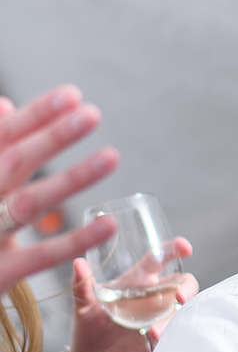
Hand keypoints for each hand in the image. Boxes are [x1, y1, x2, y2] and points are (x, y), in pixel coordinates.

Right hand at [0, 85, 118, 292]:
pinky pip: (39, 257)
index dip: (35, 116)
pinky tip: (109, 224)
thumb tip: (6, 105)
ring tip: (113, 156)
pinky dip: (74, 240)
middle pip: (13, 163)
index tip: (73, 94)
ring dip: (72, 179)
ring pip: (29, 204)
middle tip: (93, 113)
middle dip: (53, 137)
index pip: (0, 139)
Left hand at [67, 241, 198, 351]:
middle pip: (184, 283)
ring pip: (183, 309)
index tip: (185, 247)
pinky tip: (155, 340)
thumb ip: (82, 285)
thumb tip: (78, 262)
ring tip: (153, 333)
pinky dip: (170, 334)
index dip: (173, 250)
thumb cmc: (89, 331)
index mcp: (138, 282)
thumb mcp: (83, 307)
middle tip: (181, 297)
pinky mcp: (164, 338)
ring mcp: (162, 317)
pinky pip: (176, 332)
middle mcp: (155, 297)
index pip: (159, 260)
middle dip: (187, 288)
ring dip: (172, 318)